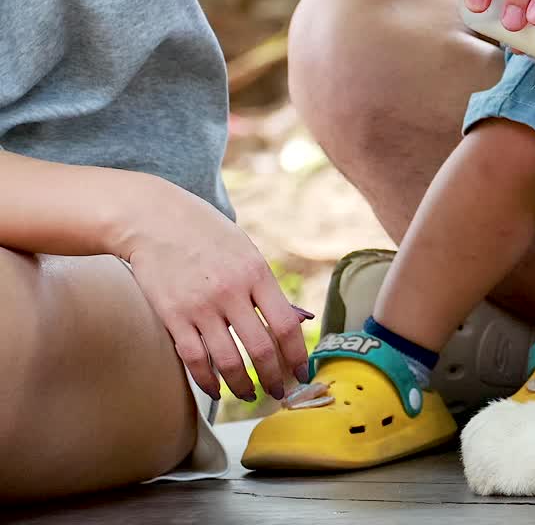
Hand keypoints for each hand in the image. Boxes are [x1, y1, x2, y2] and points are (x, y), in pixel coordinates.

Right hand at [118, 179, 310, 402]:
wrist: (154, 219)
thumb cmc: (206, 234)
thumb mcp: (246, 252)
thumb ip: (266, 287)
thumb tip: (293, 321)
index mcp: (256, 274)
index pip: (285, 326)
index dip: (297, 356)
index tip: (302, 372)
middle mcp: (231, 292)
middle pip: (261, 349)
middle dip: (275, 378)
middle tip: (279, 393)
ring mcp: (200, 306)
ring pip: (228, 361)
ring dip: (243, 386)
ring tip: (250, 394)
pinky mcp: (172, 316)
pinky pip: (194, 359)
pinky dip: (208, 381)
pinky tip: (216, 389)